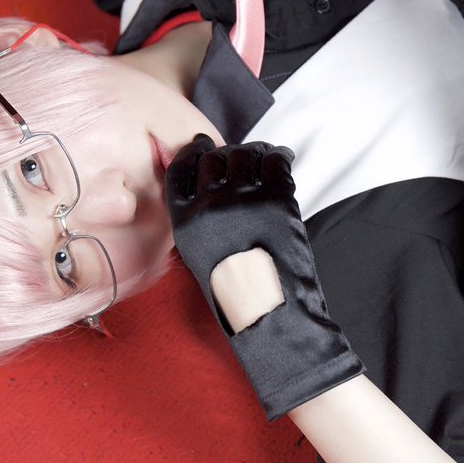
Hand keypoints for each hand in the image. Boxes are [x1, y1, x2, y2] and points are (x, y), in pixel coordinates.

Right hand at [166, 135, 363, 419]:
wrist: (271, 316)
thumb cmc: (237, 291)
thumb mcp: (198, 252)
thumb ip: (199, 216)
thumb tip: (216, 176)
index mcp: (185, 221)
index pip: (181, 168)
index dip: (193, 152)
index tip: (202, 146)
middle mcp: (209, 206)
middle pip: (214, 156)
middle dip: (227, 153)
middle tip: (241, 157)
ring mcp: (243, 200)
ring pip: (245, 153)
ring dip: (255, 152)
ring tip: (264, 159)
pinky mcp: (276, 200)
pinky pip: (275, 161)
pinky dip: (280, 157)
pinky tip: (282, 160)